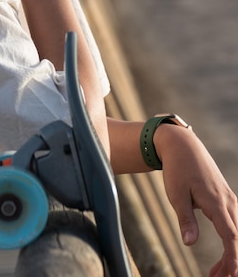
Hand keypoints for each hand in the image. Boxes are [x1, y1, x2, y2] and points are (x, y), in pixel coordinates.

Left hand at [155, 124, 237, 275]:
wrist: (182, 145)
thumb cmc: (177, 169)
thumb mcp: (176, 194)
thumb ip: (185, 219)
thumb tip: (190, 243)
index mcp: (216, 202)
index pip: (231, 236)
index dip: (233, 257)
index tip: (232, 275)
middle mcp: (227, 201)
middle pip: (236, 237)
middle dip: (231, 262)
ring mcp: (228, 199)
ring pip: (236, 232)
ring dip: (230, 254)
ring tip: (215, 274)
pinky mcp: (225, 198)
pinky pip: (233, 224)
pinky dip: (230, 242)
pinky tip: (222, 255)